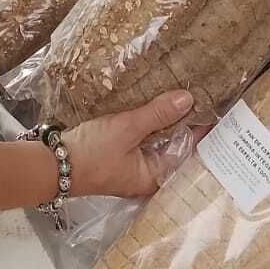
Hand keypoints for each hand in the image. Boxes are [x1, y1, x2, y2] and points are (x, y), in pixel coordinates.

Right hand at [62, 90, 195, 198]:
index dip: (202, 127)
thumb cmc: (92, 153)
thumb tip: (188, 99)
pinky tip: (159, 102)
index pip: (190, 150)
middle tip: (207, 94)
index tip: (216, 105)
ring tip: (188, 93)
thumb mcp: (127, 129)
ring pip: (160, 138)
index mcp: (156, 175)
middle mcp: (149, 173)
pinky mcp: (122, 152)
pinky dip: (153, 121)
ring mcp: (135, 163)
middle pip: (176, 144)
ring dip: (169, 119)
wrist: (53, 164)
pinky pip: (145, 135)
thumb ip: (158, 114)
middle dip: (187, 121)